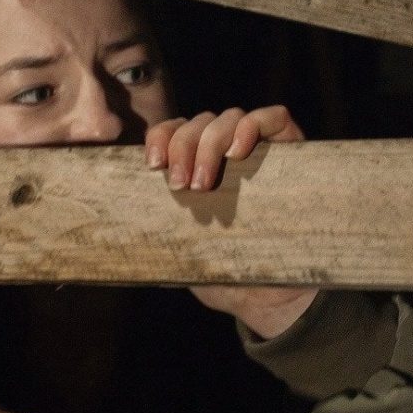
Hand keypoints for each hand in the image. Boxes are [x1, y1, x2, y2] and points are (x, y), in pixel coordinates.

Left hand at [145, 105, 313, 337]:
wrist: (270, 294)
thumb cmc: (222, 268)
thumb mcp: (182, 243)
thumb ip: (160, 224)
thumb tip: (120, 226)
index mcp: (197, 164)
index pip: (173, 129)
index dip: (160, 137)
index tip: (153, 165)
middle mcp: (226, 149)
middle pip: (199, 122)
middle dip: (183, 148)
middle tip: (181, 187)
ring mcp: (261, 145)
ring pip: (229, 117)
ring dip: (210, 144)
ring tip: (205, 184)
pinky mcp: (292, 147)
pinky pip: (273, 118)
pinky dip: (253, 125)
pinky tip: (238, 151)